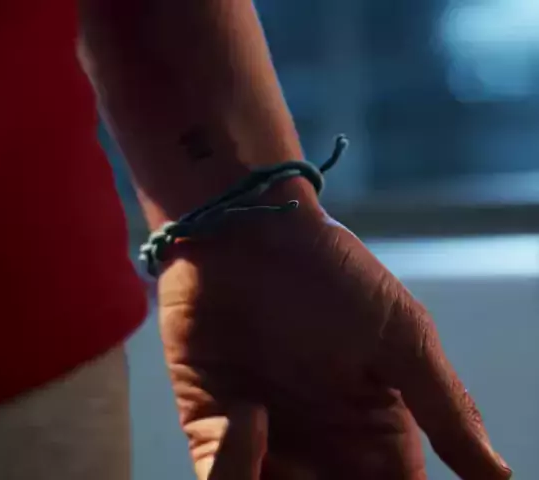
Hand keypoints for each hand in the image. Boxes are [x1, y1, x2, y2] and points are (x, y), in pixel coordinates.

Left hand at [157, 206, 510, 478]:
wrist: (250, 233)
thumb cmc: (330, 273)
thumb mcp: (399, 333)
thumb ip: (445, 407)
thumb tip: (498, 478)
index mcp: (371, 433)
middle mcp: (317, 447)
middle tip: (323, 474)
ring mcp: (263, 440)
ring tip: (286, 453)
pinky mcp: (209, 425)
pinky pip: (217, 477)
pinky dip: (233, 470)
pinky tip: (252, 415)